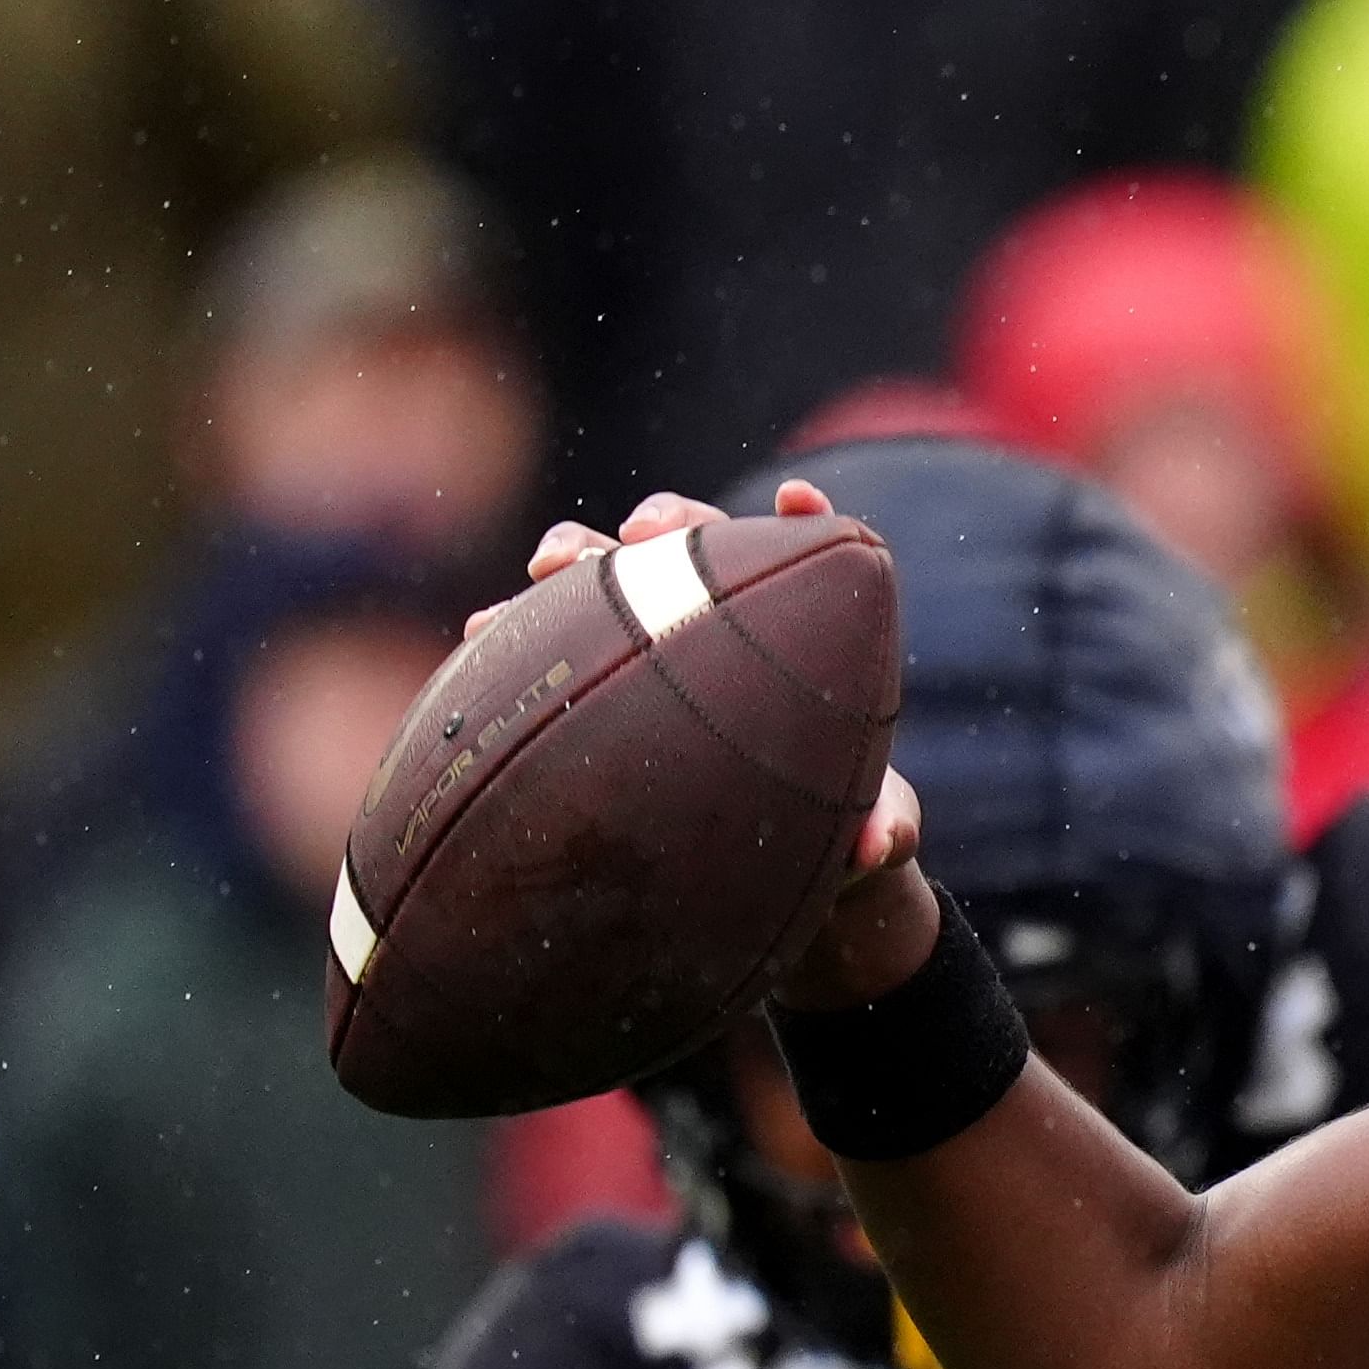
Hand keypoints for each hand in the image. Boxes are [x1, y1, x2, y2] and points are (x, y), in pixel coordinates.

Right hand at [512, 482, 937, 1005]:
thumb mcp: (866, 828)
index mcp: (798, 636)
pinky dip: (516, 630)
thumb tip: (880, 843)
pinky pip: (550, 644)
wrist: (765, 868)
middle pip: (695, 547)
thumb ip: (886, 826)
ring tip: (549, 568)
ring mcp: (650, 646)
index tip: (796, 500)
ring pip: (613, 579)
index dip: (801, 522)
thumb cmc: (832, 830)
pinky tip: (482, 632)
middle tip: (643, 532)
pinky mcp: (594, 681)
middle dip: (668, 523)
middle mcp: (719, 624)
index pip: (802, 559)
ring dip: (578, 556)